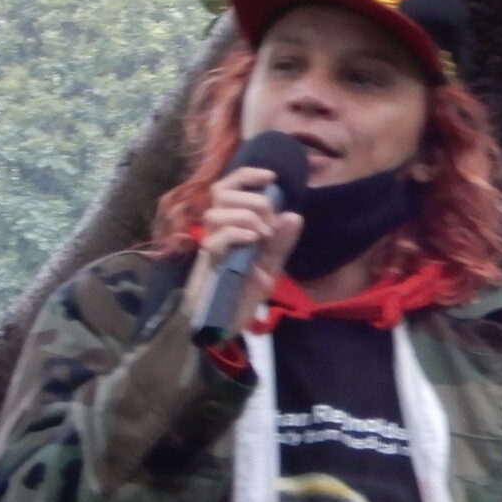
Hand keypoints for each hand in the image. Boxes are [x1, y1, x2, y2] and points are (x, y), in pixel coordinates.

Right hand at [186, 163, 301, 340]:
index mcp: (230, 225)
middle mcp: (215, 231)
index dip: (247, 175)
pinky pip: (215, 240)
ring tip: (263, 234)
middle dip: (253, 199)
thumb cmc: (242, 295)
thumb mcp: (269, 268)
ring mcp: (210, 247)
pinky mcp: (207, 265)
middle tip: (270, 222)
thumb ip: (280, 244)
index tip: (271, 177)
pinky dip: (237, 233)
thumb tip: (294, 215)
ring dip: (245, 216)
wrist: (224, 326)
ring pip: (216, 212)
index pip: (229, 187)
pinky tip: (254, 240)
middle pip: (221, 192)